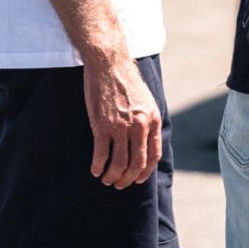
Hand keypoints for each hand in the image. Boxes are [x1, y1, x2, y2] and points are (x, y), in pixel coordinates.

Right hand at [82, 52, 162, 188]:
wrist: (109, 64)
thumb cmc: (126, 82)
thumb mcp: (147, 101)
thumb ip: (148, 121)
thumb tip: (146, 143)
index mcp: (152, 120)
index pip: (153, 156)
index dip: (145, 172)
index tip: (137, 179)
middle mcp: (139, 126)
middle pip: (136, 164)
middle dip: (127, 179)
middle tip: (119, 184)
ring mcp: (120, 126)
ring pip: (118, 163)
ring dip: (112, 176)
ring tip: (106, 179)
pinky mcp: (102, 125)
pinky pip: (101, 154)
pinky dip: (98, 166)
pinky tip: (95, 170)